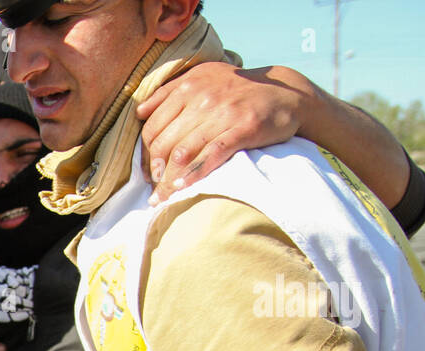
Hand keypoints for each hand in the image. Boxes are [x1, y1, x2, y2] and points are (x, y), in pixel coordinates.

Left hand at [138, 63, 308, 205]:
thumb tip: (139, 112)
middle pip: (165, 142)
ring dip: (168, 181)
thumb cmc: (237, 90)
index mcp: (188, 86)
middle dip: (155, 171)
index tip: (148, 172)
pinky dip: (193, 174)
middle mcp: (203, 98)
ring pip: (184, 152)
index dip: (146, 153)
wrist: (285, 92)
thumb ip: (169, 93)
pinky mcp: (244, 128)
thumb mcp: (203, 78)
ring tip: (162, 199)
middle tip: (154, 189)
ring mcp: (224, 113)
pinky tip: (182, 189)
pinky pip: (212, 155)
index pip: (153, 125)